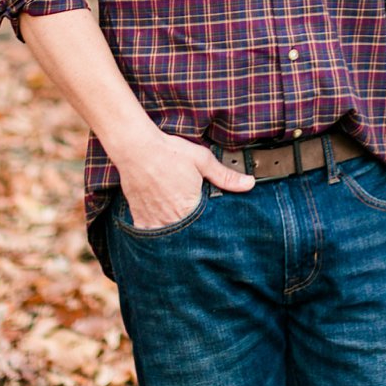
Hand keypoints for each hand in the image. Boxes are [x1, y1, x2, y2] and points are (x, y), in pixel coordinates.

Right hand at [114, 129, 252, 228]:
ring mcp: (152, 219)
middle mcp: (170, 218)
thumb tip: (249, 184)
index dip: (210, 227)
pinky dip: (156, 230)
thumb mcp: (203, 161)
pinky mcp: (138, 216)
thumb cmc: (170, 153)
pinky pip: (148, 232)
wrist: (136, 149)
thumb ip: (226, 176)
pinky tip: (163, 224)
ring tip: (181, 225)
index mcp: (189, 207)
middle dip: (193, 232)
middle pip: (186, 235)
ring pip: (168, 237)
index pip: (205, 227)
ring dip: (175, 233)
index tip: (214, 225)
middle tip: (197, 224)